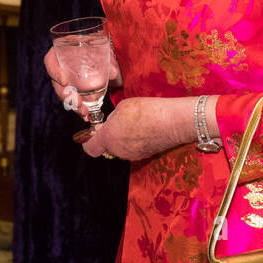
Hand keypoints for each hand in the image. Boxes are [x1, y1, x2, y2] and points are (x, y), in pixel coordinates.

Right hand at [44, 44, 120, 118]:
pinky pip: (72, 99)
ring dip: (73, 105)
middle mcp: (59, 67)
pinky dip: (79, 107)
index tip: (65, 81)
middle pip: (57, 84)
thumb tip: (114, 73)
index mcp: (59, 52)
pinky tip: (86, 114)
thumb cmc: (93, 42)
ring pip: (63, 95)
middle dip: (66, 97)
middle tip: (78, 105)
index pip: (50, 62)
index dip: (55, 72)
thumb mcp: (100, 45)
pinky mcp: (72, 88)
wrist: (94, 46)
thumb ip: (107, 57)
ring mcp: (64, 79)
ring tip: (84, 113)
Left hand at [80, 96, 203, 160]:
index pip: (90, 148)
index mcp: (109, 137)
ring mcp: (132, 155)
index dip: (89, 140)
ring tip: (135, 123)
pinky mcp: (145, 156)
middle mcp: (118, 151)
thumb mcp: (123, 107)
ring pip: (120, 148)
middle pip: (107, 147)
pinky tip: (145, 129)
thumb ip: (112, 119)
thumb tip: (111, 124)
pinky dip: (135, 141)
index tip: (93, 132)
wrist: (173, 122)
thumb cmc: (148, 111)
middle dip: (110, 136)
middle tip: (120, 121)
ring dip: (123, 139)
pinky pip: (133, 149)